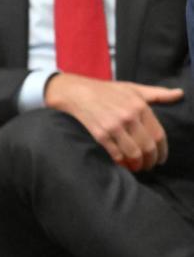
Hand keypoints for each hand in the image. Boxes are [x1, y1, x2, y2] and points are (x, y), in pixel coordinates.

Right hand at [45, 73, 182, 172]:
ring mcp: (114, 127)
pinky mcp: (100, 134)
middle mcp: (129, 117)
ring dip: (137, 164)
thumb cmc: (107, 91)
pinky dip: (122, 162)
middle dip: (150, 160)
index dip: (162, 150)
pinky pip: (115, 154)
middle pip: (147, 146)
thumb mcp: (134, 89)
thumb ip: (157, 94)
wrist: (78, 93)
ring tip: (138, 168)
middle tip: (150, 166)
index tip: (161, 159)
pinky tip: (124, 165)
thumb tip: (180, 94)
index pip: (158, 134)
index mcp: (140, 106)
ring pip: (133, 152)